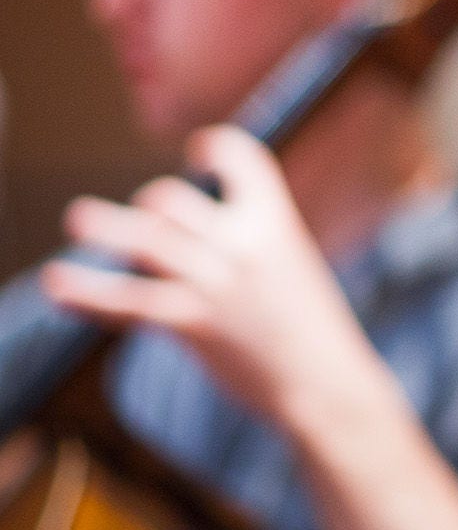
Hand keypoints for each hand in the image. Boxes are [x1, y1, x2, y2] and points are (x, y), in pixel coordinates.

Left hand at [41, 125, 384, 429]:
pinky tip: (60, 287)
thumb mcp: (293, 266)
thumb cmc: (310, 329)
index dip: (216, 147)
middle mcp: (244, 244)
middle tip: (134, 219)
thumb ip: (251, 243)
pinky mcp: (194, 323)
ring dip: (104, 228)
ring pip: (146, 241)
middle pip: (173, 202)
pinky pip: (129, 302)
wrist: (326, 382)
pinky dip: (88, 293)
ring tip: (77, 220)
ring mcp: (217, 283)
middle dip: (148, 205)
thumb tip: (197, 230)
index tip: (199, 151)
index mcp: (276, 222)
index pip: (242, 159)